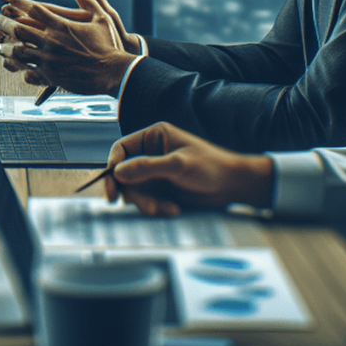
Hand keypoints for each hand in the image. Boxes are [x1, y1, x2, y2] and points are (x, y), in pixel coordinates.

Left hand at [0, 0, 138, 95]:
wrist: (113, 73)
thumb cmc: (109, 45)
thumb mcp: (102, 17)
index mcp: (60, 25)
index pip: (33, 9)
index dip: (17, 1)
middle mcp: (51, 42)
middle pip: (19, 29)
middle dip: (3, 23)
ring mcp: (48, 60)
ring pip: (18, 53)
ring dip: (7, 48)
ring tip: (0, 45)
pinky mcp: (50, 77)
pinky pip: (29, 73)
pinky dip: (22, 70)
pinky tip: (19, 68)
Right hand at [103, 122, 273, 215]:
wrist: (234, 186)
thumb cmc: (211, 167)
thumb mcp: (178, 165)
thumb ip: (147, 167)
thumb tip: (118, 172)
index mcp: (153, 137)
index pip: (121, 148)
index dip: (112, 167)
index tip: (112, 189)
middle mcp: (151, 152)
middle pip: (125, 173)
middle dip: (134, 192)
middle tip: (146, 207)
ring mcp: (155, 172)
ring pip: (135, 189)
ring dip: (147, 202)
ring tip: (166, 208)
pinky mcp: (161, 188)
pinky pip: (147, 199)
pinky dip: (156, 207)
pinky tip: (173, 209)